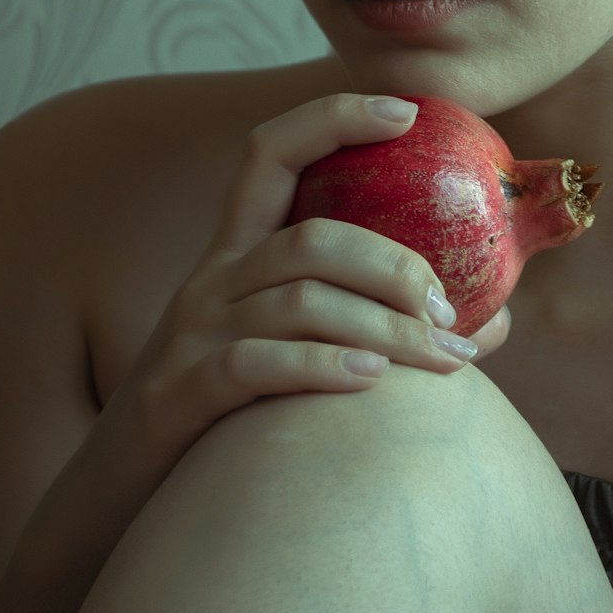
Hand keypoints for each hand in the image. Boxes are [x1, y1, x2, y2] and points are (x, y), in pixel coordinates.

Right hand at [109, 93, 510, 478]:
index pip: (273, 153)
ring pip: (299, 302)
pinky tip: (372, 382)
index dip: (333, 118)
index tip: (408, 113)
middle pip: (312, 237)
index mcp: (239, 254)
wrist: (119, 500)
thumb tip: (493, 322)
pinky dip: (322, 365)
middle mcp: (211, 280)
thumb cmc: (231, 417)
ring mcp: (190, 336)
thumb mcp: (293, 352)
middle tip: (450, 310)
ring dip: (386, 328)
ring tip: (444, 360)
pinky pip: (256, 364)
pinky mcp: (176, 395)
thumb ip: (373, 324)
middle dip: (395, 264)